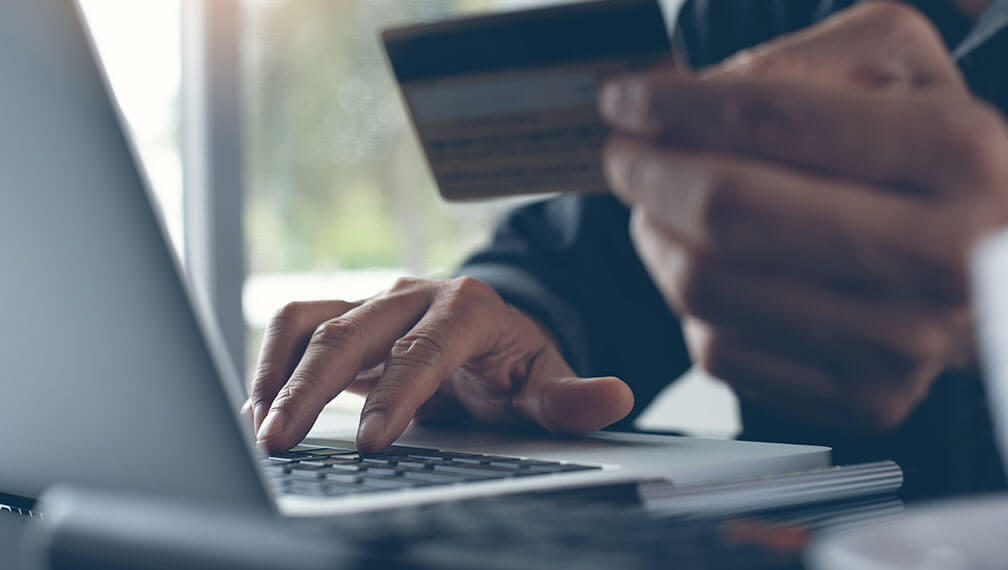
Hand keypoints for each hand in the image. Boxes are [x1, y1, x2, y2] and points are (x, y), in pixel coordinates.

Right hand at [248, 277, 632, 451]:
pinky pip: (295, 326)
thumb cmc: (512, 363)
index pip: (427, 348)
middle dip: (313, 386)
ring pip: (313, 323)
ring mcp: (374, 302)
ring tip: (261, 428)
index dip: (398, 393)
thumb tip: (616, 396)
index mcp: (468, 309)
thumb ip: (571, 396)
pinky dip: (270, 362)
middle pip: (353, 330)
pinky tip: (259, 408)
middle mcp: (414, 296)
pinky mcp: (345, 314)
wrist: (485, 330)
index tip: (374, 442)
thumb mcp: (545, 381)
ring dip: (279, 373)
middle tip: (283, 440)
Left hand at [600, 2, 1007, 429]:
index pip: (770, 118)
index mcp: (955, 152)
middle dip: (647, 173)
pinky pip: (718, 351)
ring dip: (653, 237)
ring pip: (706, 289)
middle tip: (626, 157)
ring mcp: (904, 341)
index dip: (672, 105)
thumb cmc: (932, 162)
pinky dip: (689, 304)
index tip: (623, 100)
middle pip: (727, 210)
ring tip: (658, 209)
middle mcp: (939, 255)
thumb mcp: (896, 67)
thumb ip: (797, 59)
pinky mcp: (866, 399)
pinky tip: (708, 269)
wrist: (997, 266)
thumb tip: (688, 98)